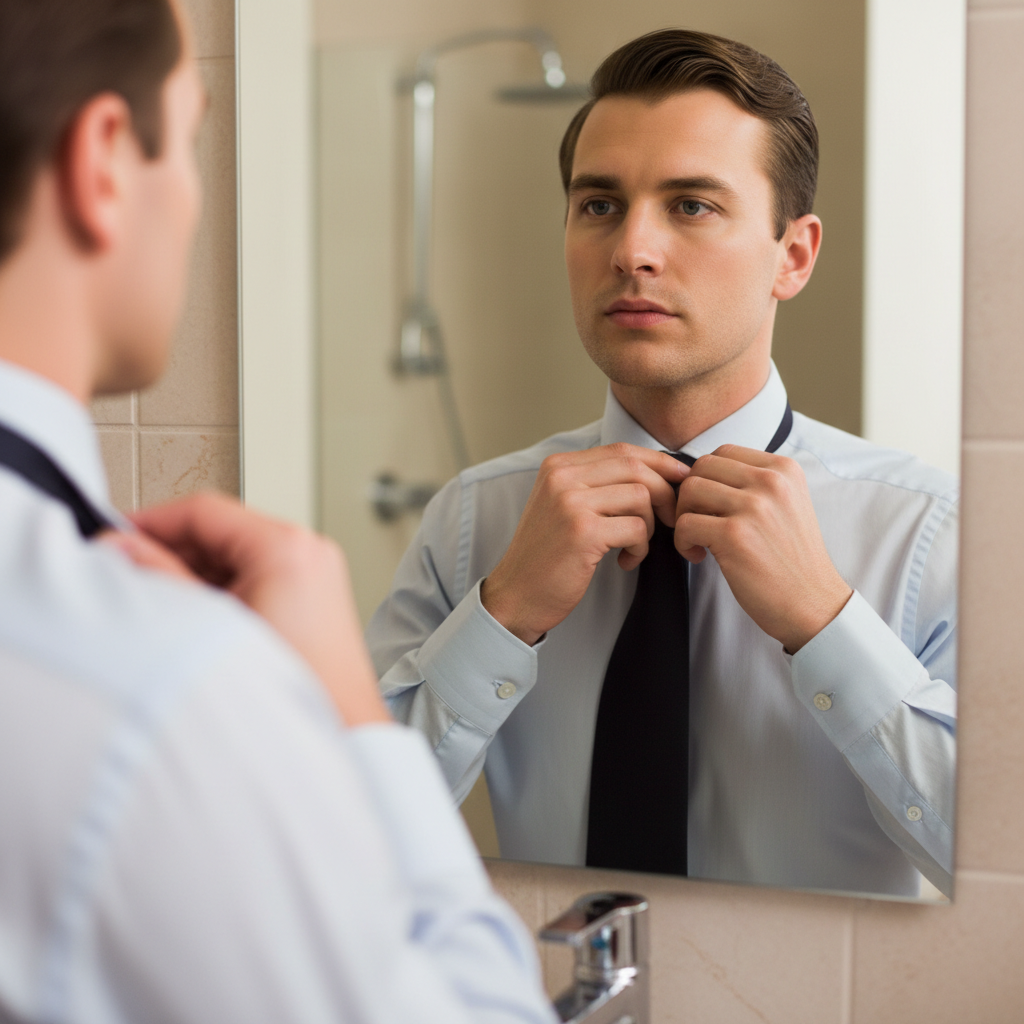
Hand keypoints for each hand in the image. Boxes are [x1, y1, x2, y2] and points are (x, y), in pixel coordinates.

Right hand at [129, 493, 389, 726]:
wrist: (341, 730)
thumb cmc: (292, 686)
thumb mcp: (211, 622)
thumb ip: (162, 577)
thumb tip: (123, 548)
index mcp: (286, 548)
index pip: (205, 511)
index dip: (153, 522)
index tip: (118, 538)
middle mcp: (308, 550)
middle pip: (222, 529)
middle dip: (173, 550)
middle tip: (130, 573)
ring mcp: (316, 570)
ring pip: (237, 552)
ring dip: (196, 570)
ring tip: (162, 601)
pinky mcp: (316, 593)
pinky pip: (258, 572)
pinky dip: (224, 586)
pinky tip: (198, 616)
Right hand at [481, 444, 686, 644]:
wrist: (517, 595)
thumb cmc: (547, 555)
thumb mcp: (563, 506)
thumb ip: (596, 484)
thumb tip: (655, 472)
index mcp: (558, 466)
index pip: (621, 450)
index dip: (659, 463)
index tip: (680, 478)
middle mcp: (562, 477)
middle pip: (635, 467)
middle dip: (664, 492)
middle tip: (669, 520)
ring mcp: (570, 502)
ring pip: (641, 496)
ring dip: (650, 525)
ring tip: (634, 546)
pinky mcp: (582, 531)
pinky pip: (637, 528)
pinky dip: (640, 548)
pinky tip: (624, 561)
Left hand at [674, 445, 851, 652]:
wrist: (813, 604)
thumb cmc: (790, 559)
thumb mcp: (785, 505)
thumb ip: (753, 483)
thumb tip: (699, 473)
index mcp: (784, 469)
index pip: (723, 452)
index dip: (707, 478)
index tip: (711, 507)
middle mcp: (771, 481)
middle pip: (701, 467)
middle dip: (691, 496)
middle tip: (699, 523)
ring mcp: (753, 506)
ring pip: (689, 490)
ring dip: (684, 517)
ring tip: (699, 540)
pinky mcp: (735, 535)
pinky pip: (684, 524)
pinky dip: (683, 542)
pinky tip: (700, 556)